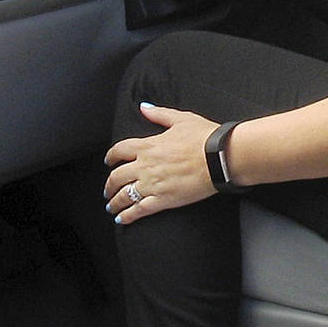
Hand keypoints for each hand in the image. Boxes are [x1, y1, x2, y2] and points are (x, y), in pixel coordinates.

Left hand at [104, 102, 220, 222]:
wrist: (219, 157)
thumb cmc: (204, 138)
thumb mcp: (181, 119)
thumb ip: (159, 114)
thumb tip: (144, 107)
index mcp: (148, 146)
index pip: (119, 151)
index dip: (110, 157)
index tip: (108, 161)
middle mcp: (145, 166)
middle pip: (116, 177)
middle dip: (109, 185)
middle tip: (108, 189)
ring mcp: (153, 184)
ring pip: (124, 196)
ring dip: (114, 202)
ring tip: (111, 206)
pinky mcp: (163, 200)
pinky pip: (139, 210)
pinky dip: (127, 216)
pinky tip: (122, 218)